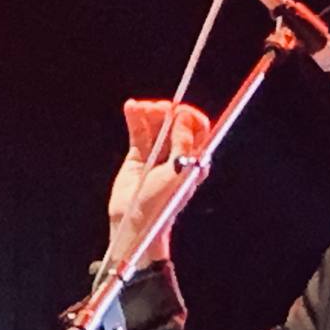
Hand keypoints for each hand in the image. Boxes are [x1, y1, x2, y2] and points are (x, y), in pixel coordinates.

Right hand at [108, 99, 210, 265]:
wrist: (136, 221)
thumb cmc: (162, 203)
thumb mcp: (177, 173)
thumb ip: (182, 145)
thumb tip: (184, 117)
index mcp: (194, 159)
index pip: (198, 129)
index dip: (189, 116)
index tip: (178, 112)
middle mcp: (177, 154)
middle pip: (175, 122)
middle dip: (168, 112)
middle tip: (160, 109)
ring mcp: (158, 153)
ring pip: (156, 124)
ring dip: (149, 112)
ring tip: (139, 108)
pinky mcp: (138, 156)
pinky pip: (138, 132)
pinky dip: (135, 118)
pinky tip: (131, 107)